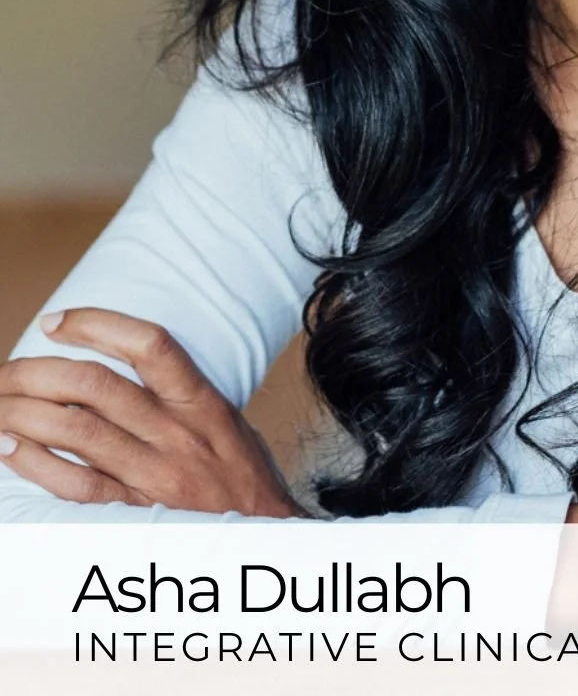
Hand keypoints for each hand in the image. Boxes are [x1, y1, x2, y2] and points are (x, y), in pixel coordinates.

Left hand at [0, 307, 305, 517]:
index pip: (148, 345)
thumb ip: (181, 392)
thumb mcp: (227, 420)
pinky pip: (76, 487)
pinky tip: (11, 449)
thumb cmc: (243, 476)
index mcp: (202, 403)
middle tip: (6, 370)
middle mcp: (176, 435)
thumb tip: (121, 361)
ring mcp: (154, 477)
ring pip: (76, 432)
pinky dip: (37, 465)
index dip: (96, 325)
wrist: (267, 541)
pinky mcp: (136, 515)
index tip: (56, 321)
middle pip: (94, 386)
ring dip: (24, 413)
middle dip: (36, 371)